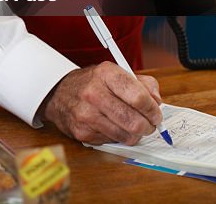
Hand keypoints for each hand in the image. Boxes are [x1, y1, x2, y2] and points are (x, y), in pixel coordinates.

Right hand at [41, 62, 162, 144]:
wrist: (59, 93)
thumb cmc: (93, 84)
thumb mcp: (117, 73)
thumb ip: (143, 84)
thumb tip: (157, 102)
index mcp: (106, 74)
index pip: (138, 97)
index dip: (153, 109)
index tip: (156, 114)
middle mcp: (94, 93)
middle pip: (134, 121)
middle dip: (148, 126)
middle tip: (149, 125)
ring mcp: (86, 114)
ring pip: (126, 135)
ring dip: (135, 134)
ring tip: (133, 127)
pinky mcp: (82, 132)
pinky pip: (112, 141)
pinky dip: (118, 137)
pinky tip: (114, 127)